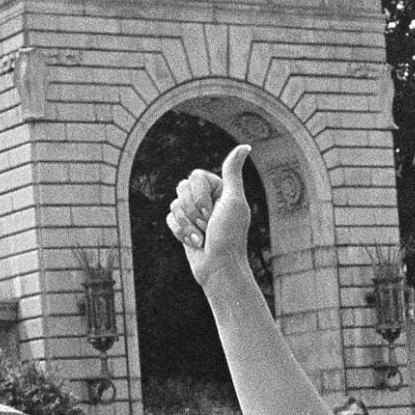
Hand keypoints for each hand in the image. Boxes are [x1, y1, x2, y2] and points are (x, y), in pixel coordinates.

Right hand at [167, 144, 254, 285]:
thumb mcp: (233, 201)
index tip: (213, 212)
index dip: (199, 196)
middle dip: (192, 211)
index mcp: (220, 188)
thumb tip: (246, 146)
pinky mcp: (184, 226)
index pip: (195, 176)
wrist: (218, 267)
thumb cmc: (229, 235)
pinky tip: (194, 243)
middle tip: (208, 225)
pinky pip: (169, 219)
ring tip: (202, 237)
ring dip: (187, 224)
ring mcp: (194, 212)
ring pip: (174, 204)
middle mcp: (207, 198)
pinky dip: (181, 232)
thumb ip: (232, 173)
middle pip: (181, 188)